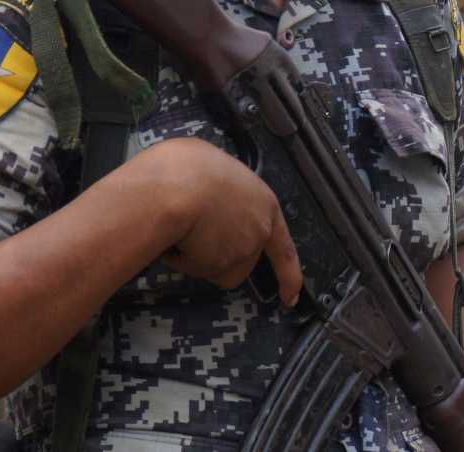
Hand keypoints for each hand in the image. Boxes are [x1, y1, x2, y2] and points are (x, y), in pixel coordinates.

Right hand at [135, 138, 301, 303]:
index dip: (289, 275)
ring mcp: (242, 251)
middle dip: (215, 254)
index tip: (290, 297)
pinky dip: (181, 259)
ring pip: (214, 266)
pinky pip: (193, 267)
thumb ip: (221, 190)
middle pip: (240, 260)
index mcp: (265, 203)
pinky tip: (172, 237)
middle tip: (192, 230)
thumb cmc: (188, 167)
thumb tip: (208, 196)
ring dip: (196, 255)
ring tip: (179, 227)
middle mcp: (260, 231)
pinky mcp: (221, 266)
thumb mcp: (214, 167)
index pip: (284, 248)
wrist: (175, 187)